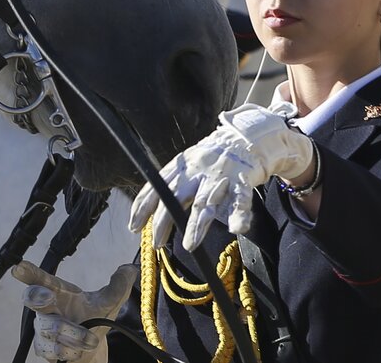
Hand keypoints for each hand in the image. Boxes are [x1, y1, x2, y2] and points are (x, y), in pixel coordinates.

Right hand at [12, 261, 137, 362]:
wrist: (91, 348)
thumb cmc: (94, 317)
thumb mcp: (110, 301)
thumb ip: (119, 286)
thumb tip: (129, 270)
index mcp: (59, 291)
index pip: (41, 278)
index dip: (28, 272)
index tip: (18, 268)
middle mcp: (46, 308)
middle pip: (32, 298)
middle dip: (37, 296)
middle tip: (48, 295)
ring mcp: (42, 328)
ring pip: (50, 329)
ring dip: (72, 334)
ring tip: (90, 339)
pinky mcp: (43, 348)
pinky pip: (52, 349)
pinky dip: (69, 350)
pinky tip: (78, 351)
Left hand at [128, 103, 313, 249]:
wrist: (247, 136)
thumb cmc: (213, 156)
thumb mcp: (189, 163)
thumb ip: (174, 183)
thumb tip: (150, 208)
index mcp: (183, 166)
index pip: (158, 185)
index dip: (144, 206)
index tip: (134, 226)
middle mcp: (198, 170)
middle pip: (177, 196)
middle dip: (165, 220)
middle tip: (157, 243)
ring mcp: (220, 175)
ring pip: (206, 201)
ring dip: (197, 224)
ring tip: (189, 244)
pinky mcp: (243, 180)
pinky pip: (241, 198)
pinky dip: (240, 214)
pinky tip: (236, 227)